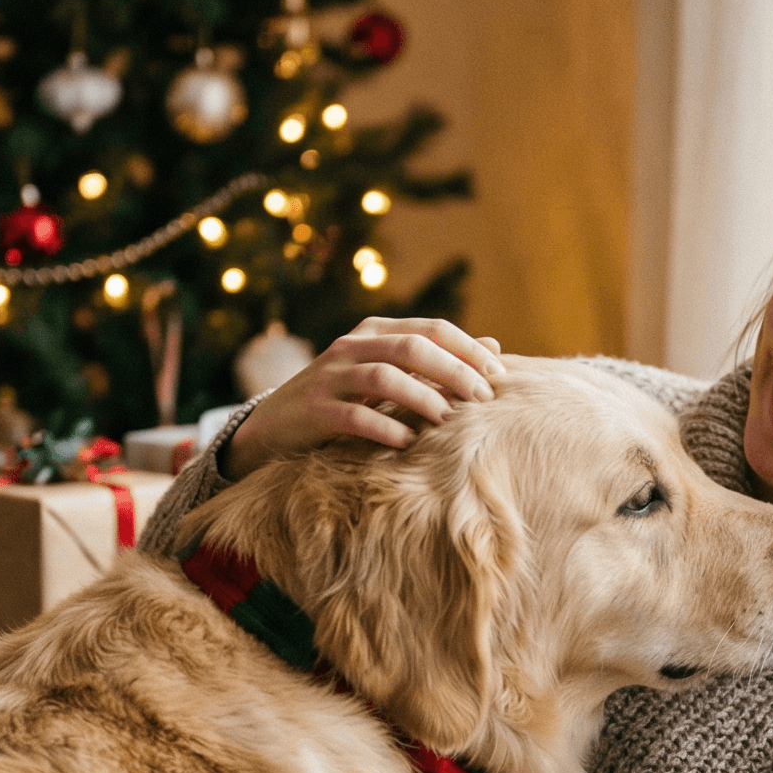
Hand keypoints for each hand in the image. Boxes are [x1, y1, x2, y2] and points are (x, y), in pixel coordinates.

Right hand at [220, 317, 505, 480]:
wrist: (273, 427)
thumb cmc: (343, 401)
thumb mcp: (389, 374)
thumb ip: (435, 361)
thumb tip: (494, 346)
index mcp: (374, 331)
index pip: (431, 329)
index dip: (468, 350)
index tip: (499, 377)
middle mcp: (352, 346)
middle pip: (412, 347)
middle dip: (454, 372)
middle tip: (483, 399)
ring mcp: (330, 377)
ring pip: (384, 377)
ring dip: (422, 398)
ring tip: (448, 420)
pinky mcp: (314, 410)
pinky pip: (354, 416)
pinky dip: (385, 428)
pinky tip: (408, 443)